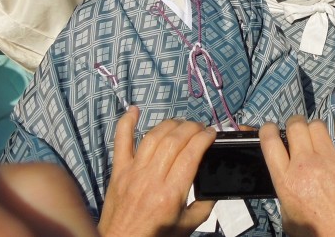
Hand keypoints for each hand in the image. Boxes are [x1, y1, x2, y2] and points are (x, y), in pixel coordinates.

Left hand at [98, 107, 215, 236]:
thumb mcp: (187, 226)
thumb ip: (205, 204)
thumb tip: (216, 184)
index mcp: (170, 194)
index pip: (191, 154)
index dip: (204, 138)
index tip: (212, 133)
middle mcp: (151, 179)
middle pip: (174, 141)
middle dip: (191, 127)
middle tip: (200, 127)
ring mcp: (133, 172)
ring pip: (153, 137)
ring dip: (170, 124)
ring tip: (181, 124)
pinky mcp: (118, 171)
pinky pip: (121, 142)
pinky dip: (126, 123)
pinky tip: (134, 110)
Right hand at [260, 116, 334, 236]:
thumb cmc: (316, 231)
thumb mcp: (288, 215)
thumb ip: (284, 190)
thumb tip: (286, 173)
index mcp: (286, 179)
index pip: (270, 140)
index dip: (268, 130)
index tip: (272, 130)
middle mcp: (305, 164)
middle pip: (295, 125)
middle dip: (295, 125)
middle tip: (299, 133)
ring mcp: (329, 159)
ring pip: (317, 124)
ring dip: (316, 129)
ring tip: (320, 138)